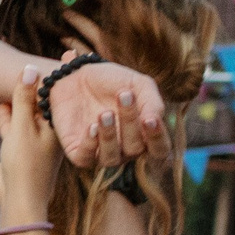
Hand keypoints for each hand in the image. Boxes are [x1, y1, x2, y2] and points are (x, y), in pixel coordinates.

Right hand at [0, 63, 59, 225]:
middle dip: (31, 88)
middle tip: (27, 64)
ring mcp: (36, 143)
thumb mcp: (21, 127)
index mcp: (58, 126)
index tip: (51, 58)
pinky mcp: (22, 151)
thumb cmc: (26, 165)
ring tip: (12, 80)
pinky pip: (16, 128)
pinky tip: (2, 105)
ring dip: (18, 101)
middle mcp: (50, 133)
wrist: (19, 200)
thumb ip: (23, 99)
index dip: (48, 78)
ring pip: (26, 115)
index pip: (52, 95)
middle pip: (39, 104)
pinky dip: (9, 117)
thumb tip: (28, 69)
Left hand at [44, 60, 167, 168]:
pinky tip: (91, 126)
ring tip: (105, 113)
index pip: (159, 149)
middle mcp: (125, 149)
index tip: (150, 119)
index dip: (157, 138)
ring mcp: (101, 153)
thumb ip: (152, 102)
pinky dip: (90, 144)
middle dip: (130, 122)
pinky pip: (85, 158)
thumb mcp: (138, 84)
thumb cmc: (112, 82)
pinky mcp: (77, 152)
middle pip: (134, 149)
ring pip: (111, 158)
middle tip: (123, 95)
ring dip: (109, 136)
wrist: (76, 76)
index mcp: (144, 136)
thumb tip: (154, 120)